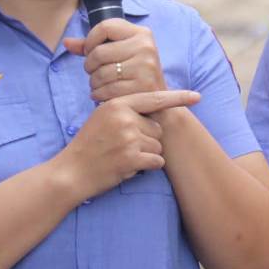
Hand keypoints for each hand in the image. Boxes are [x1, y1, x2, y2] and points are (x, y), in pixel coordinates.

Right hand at [56, 90, 200, 199]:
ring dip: (146, 155)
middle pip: (157, 128)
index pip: (154, 99)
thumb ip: (126, 111)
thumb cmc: (88, 145)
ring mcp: (129, 138)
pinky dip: (147, 167)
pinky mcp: (132, 158)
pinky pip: (156, 161)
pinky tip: (128, 167)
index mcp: (117, 104)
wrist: (72, 171)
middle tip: (123, 146)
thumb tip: (155, 112)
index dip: (178, 97)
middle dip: (147, 139)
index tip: (197, 96)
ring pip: (157, 146)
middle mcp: (125, 118)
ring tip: (122, 157)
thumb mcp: (102, 118)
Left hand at [63, 19, 165, 102]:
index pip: (105, 27)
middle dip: (89, 65)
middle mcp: (146, 46)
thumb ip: (93, 46)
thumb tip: (65, 42)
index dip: (90, 40)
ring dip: (93, 82)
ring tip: (99, 84)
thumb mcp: (119, 53)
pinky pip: (107, 90)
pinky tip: (102, 95)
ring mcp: (146, 67)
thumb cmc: (134, 73)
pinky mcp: (142, 86)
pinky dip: (98, 94)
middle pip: (99, 52)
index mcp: (141, 33)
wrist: (159, 101)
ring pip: (100, 73)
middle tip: (93, 72)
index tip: (90, 51)